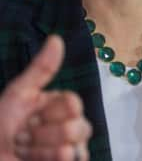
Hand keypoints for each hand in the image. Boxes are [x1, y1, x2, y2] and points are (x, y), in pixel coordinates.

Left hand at [0, 35, 91, 160]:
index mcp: (60, 107)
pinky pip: (72, 160)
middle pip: (79, 127)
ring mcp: (72, 149)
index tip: (29, 116)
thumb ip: (42, 69)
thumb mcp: (18, 94)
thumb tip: (57, 38)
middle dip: (43, 134)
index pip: (73, 104)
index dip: (50, 112)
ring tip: (25, 152)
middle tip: (23, 136)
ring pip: (73, 148)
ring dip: (40, 152)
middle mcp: (70, 126)